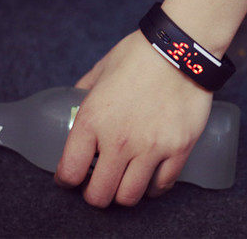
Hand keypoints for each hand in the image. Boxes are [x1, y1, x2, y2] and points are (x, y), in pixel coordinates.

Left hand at [54, 30, 212, 206]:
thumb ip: (84, 89)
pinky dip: (153, 187)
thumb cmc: (139, 54)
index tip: (71, 178)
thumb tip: (76, 102)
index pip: (69, 171)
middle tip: (99, 184)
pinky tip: (150, 177)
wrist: (180, 49)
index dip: (66, 180)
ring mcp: (150, 148)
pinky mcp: (178, 149)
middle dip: (95, 194)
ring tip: (125, 182)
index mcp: (93, 120)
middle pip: (99, 195)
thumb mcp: (101, 69)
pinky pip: (162, 185)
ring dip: (123, 194)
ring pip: (130, 197)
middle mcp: (118, 141)